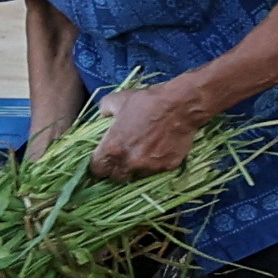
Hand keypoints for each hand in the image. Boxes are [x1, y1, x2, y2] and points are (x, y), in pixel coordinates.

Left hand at [92, 82, 213, 181]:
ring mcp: (150, 167)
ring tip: (142, 154)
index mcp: (113, 149)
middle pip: (117, 178)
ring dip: (137, 168)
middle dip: (117, 170)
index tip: (104, 161)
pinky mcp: (168, 167)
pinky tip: (159, 151)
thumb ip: (104, 109)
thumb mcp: (118, 100)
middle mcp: (129, 162)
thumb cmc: (147, 102)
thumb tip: (102, 115)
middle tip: (122, 160)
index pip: (98, 169)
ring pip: (138, 176)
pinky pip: (158, 170)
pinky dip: (156, 164)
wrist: (180, 105)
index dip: (100, 165)